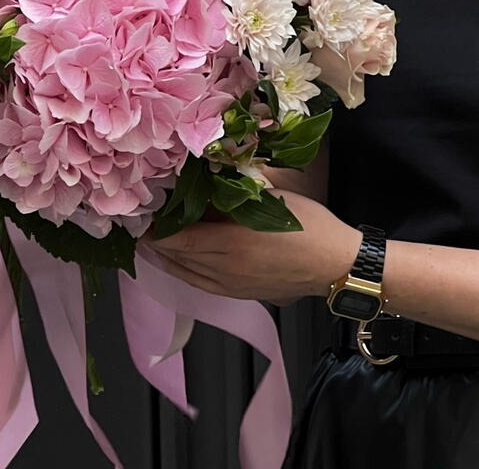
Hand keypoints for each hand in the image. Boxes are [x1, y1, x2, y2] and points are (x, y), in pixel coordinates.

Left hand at [136, 189, 363, 304]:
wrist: (336, 264)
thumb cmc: (309, 225)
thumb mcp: (271, 198)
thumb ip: (235, 192)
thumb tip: (206, 183)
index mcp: (233, 242)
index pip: (181, 239)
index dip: (157, 230)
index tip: (143, 216)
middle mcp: (227, 269)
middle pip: (179, 258)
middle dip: (158, 243)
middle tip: (142, 225)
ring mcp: (233, 287)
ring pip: (188, 275)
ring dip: (168, 260)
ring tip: (153, 245)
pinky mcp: (242, 296)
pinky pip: (203, 286)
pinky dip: (185, 274)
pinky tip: (180, 264)